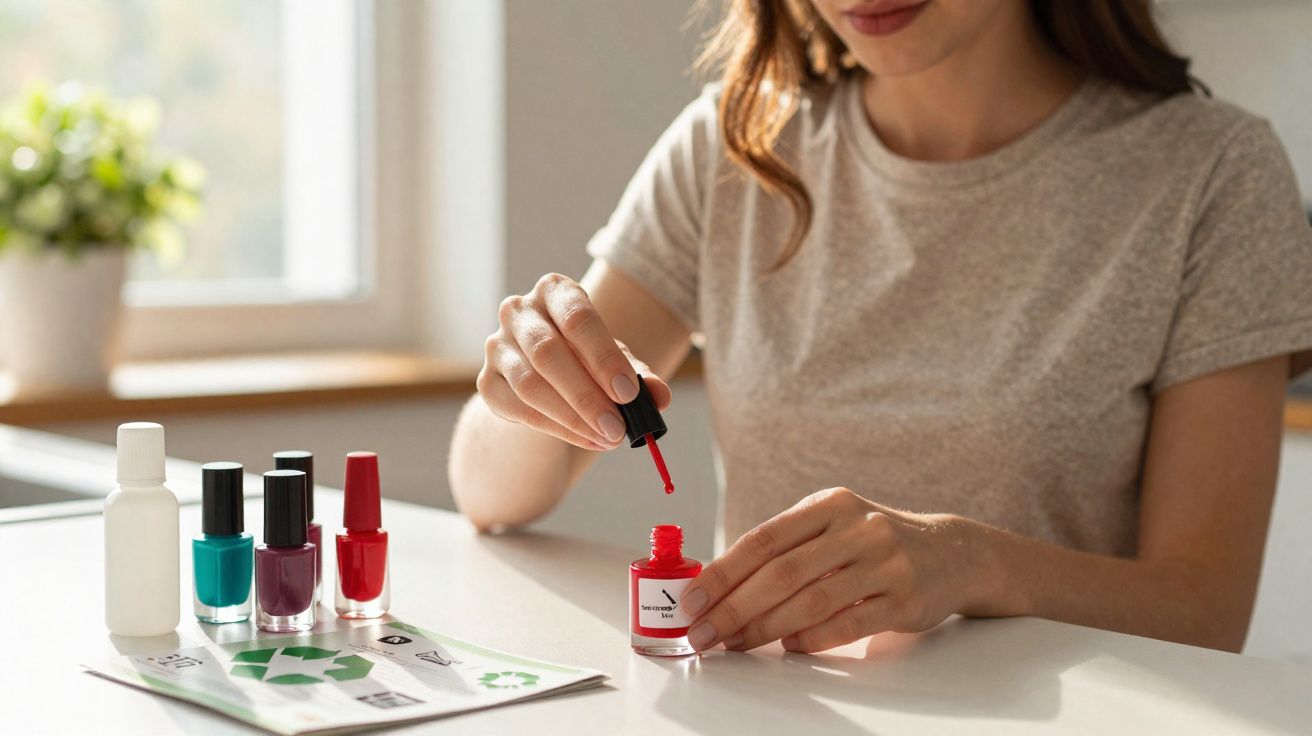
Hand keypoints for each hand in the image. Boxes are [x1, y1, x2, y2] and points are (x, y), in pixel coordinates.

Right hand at [479, 273, 671, 449]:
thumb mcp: (617, 362)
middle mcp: (519, 311)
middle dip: (587, 395)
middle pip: (548, 352)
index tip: (629, 393)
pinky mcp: (488, 382)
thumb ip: (640, 376)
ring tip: (608, 438)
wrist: (546, 379)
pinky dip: (556, 429)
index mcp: (555, 291)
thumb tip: (659, 395)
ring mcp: (497, 346)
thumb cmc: (587, 359)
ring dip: (572, 417)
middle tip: (618, 427)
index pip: (577, 317)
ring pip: (530, 384)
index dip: (603, 356)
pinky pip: (519, 409)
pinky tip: (587, 439)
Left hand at [679, 488, 986, 652]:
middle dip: (734, 607)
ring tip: (735, 644)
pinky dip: (812, 637)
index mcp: (828, 505)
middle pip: (781, 572)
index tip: (691, 600)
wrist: (951, 552)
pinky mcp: (903, 598)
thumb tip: (718, 585)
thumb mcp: (832, 526)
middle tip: (703, 634)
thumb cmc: (873, 543)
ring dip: (765, 628)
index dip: (722, 572)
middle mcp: (856, 528)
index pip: (763, 539)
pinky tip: (789, 646)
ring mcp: (883, 562)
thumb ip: (785, 548)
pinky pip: (848, 623)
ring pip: (811, 600)